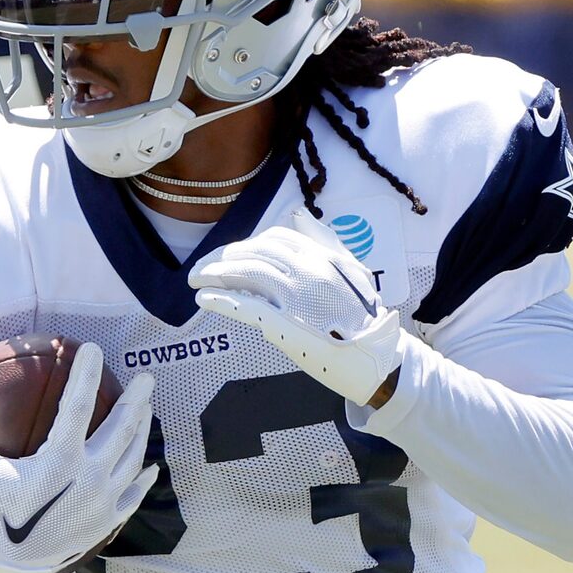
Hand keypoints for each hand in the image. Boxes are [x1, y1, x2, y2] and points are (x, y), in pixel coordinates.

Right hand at [0, 342, 156, 572]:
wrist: (6, 570)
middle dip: (136, 399)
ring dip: (142, 431)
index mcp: (60, 460)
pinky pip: (133, 495)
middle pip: (122, 428)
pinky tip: (150, 468)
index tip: (94, 349)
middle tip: (146, 378)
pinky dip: (142, 478)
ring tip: (146, 411)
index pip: (79, 405)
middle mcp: (90, 478)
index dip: (87, 373)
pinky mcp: (107, 523)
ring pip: (133, 457)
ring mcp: (103, 502)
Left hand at [187, 214, 403, 406]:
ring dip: (214, 275)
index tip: (230, 255)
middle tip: (201, 268)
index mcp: (322, 256)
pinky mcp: (285, 324)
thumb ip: (325, 242)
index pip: (273, 239)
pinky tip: (202, 299)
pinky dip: (220, 300)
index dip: (246, 244)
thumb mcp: (352, 270)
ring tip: (195, 280)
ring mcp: (295, 296)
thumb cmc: (365, 317)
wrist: (377, 356)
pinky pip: (245, 306)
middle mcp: (307, 270)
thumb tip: (298, 216)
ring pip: (246, 274)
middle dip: (222, 258)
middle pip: (254, 253)